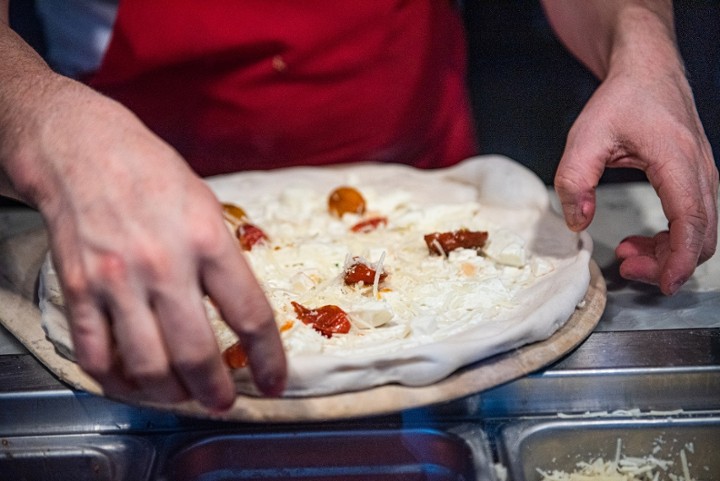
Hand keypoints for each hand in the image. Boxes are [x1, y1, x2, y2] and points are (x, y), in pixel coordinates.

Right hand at [1, 75, 286, 408]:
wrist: (81, 147)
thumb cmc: (151, 172)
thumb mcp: (206, 204)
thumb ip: (223, 258)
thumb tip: (241, 308)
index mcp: (207, 239)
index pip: (249, 315)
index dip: (268, 359)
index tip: (274, 381)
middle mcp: (164, 264)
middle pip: (197, 353)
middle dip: (216, 391)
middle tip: (224, 401)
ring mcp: (118, 279)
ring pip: (148, 365)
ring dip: (171, 394)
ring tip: (183, 396)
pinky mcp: (78, 288)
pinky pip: (96, 355)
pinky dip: (116, 380)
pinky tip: (132, 381)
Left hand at [554, 58, 717, 294]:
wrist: (647, 70)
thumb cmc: (622, 98)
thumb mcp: (585, 137)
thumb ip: (576, 180)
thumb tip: (577, 222)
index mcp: (677, 160)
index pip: (690, 220)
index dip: (679, 258)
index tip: (664, 283)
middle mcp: (700, 170)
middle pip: (701, 234)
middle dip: (668, 262)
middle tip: (627, 267)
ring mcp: (703, 174)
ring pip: (701, 230)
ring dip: (669, 252)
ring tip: (627, 253)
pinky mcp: (696, 177)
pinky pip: (694, 218)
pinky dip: (672, 238)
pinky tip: (641, 239)